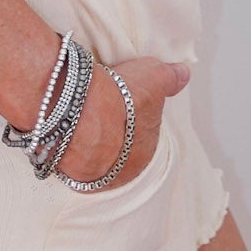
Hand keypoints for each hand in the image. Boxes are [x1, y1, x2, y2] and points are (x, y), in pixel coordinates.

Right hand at [56, 55, 188, 190]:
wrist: (82, 112)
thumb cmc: (121, 98)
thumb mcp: (153, 77)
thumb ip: (169, 77)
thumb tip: (183, 74)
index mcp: (147, 149)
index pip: (142, 131)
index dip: (132, 113)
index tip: (120, 100)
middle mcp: (125, 170)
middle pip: (120, 146)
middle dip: (112, 130)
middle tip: (100, 107)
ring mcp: (97, 176)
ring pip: (95, 155)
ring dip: (90, 140)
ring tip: (79, 116)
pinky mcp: (72, 175)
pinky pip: (73, 161)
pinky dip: (71, 147)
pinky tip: (66, 130)